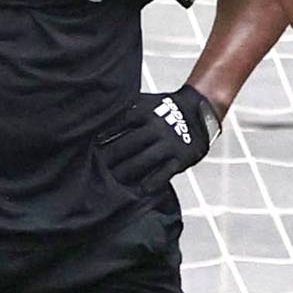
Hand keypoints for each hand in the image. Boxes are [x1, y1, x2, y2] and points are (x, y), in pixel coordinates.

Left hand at [97, 85, 218, 193]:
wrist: (202, 110)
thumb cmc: (168, 108)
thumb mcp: (149, 102)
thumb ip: (128, 109)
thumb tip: (98, 118)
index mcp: (147, 111)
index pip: (120, 123)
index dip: (104, 135)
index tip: (90, 146)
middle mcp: (157, 127)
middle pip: (127, 144)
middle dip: (109, 157)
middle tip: (94, 168)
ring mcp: (170, 143)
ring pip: (142, 161)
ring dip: (123, 172)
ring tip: (109, 182)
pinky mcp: (181, 158)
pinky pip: (163, 174)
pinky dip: (150, 183)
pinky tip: (138, 190)